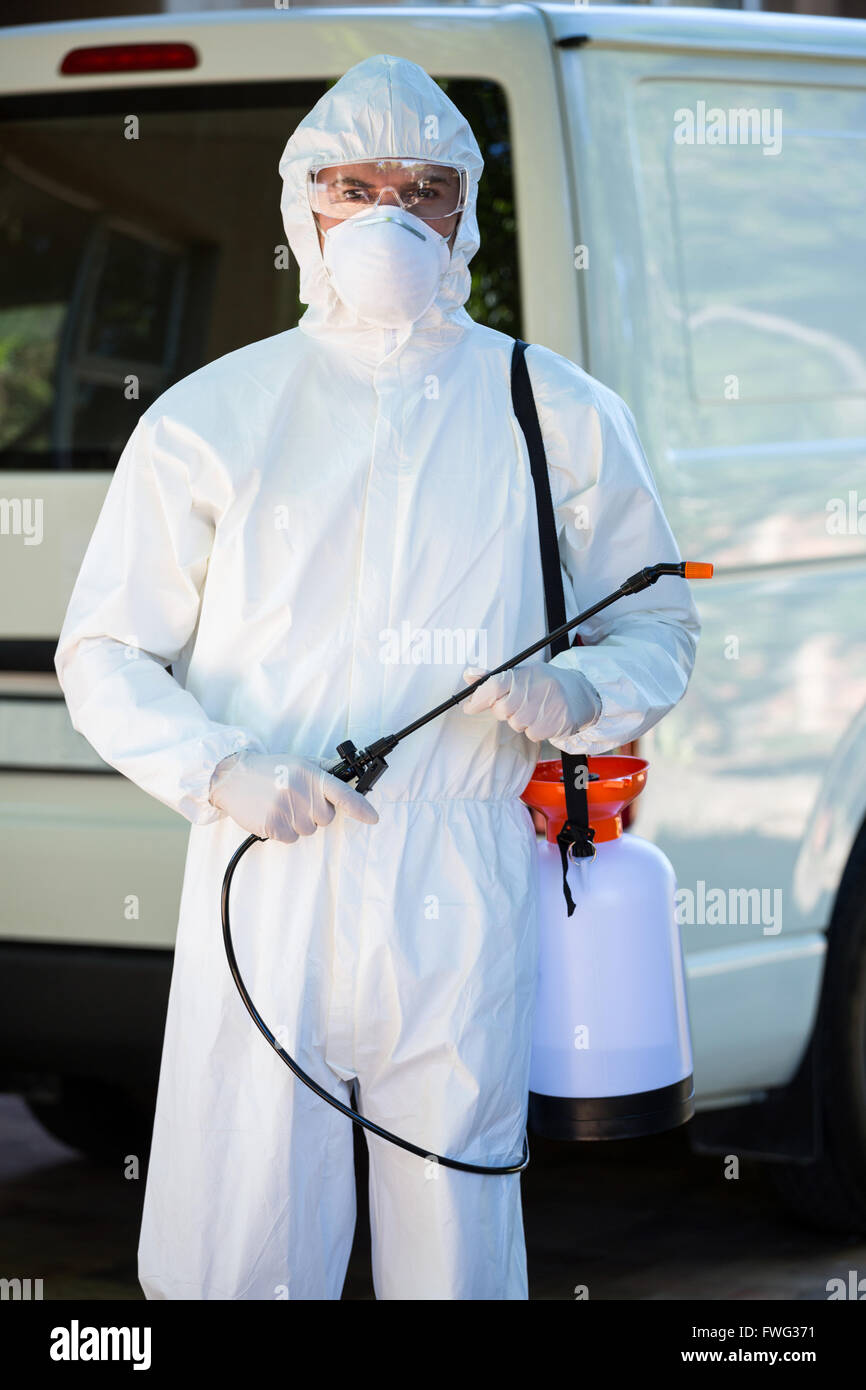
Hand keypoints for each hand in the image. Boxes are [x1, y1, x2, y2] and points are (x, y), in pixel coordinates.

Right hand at [208, 751, 378, 842]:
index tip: (373, 817)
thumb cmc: (269, 769)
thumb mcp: (299, 762)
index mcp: (310, 774)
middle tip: (296, 798)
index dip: (360, 808)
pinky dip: (284, 831)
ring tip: (281, 804)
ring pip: (309, 830)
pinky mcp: (273, 826)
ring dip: (298, 822)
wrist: (233, 777)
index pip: (342, 794)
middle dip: (316, 812)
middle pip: (326, 818)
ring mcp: (287, 810)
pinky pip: (292, 838)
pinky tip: (273, 814)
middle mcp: (301, 792)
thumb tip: (349, 775)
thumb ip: (324, 770)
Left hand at [462, 664, 599, 742]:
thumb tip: (469, 676)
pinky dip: (534, 729)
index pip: (493, 686)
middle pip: (501, 709)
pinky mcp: (552, 724)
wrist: (581, 693)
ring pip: (515, 724)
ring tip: (536, 708)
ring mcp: (544, 708)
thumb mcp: (522, 674)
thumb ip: (494, 678)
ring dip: (521, 720)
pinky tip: (544, 717)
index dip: (477, 699)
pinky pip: (531, 734)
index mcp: (524, 674)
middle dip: (504, 711)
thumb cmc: (546, 683)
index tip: (469, 706)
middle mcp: (534, 689)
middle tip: (517, 704)